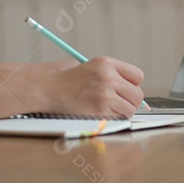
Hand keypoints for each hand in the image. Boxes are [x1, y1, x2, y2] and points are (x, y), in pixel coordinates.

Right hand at [0, 56, 143, 119]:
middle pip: (137, 94)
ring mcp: (105, 93)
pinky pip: (119, 118)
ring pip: (130, 109)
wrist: (46, 88)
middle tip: (117, 104)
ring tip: (107, 110)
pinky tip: (99, 114)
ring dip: (122, 112)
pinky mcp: (100, 109)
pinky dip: (113, 120)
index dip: (132, 85)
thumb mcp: (91, 67)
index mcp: (106, 62)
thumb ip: (112, 76)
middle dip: (130, 101)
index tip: (124, 90)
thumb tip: (134, 94)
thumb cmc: (66, 80)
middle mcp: (108, 76)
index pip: (138, 75)